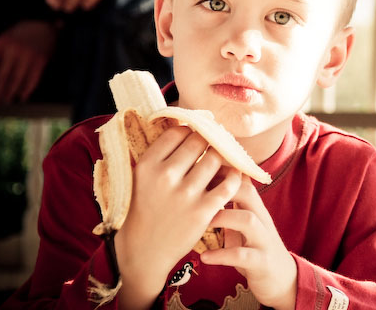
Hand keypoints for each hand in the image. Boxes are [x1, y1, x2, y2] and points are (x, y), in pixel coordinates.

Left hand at [0, 20, 56, 104]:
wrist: (44, 26)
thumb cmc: (20, 35)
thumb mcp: (5, 40)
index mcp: (2, 43)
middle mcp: (15, 49)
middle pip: (3, 75)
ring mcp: (29, 55)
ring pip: (18, 79)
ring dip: (11, 92)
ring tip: (6, 101)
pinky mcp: (41, 61)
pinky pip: (33, 79)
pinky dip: (27, 90)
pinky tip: (22, 96)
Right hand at [115, 127, 241, 308]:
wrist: (144, 250)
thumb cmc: (144, 209)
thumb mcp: (140, 178)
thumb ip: (160, 155)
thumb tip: (185, 126)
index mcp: (147, 165)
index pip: (178, 132)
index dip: (190, 131)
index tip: (196, 136)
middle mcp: (165, 176)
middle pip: (199, 141)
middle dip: (208, 141)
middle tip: (213, 145)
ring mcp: (186, 193)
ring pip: (216, 158)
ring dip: (222, 157)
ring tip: (223, 160)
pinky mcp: (203, 210)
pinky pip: (229, 183)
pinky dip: (235, 176)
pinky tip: (234, 175)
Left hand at [201, 176, 297, 309]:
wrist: (282, 278)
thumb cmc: (255, 247)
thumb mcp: (245, 223)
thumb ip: (231, 205)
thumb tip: (205, 184)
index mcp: (255, 208)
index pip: (241, 179)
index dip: (220, 172)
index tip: (197, 170)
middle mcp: (262, 219)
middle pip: (247, 192)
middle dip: (222, 188)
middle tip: (195, 191)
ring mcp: (263, 240)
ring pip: (248, 220)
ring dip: (223, 217)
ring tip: (200, 222)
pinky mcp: (262, 262)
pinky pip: (242, 256)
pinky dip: (222, 255)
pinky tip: (205, 257)